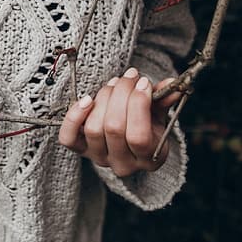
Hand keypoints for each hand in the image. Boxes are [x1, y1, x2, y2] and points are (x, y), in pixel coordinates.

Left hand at [57, 68, 181, 175]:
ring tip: (113, 84)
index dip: (139, 105)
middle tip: (128, 77)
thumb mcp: (159, 114)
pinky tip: (86, 100)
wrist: (129, 140)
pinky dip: (74, 116)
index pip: (138, 137)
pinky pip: (69, 137)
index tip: (143, 82)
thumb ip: (164, 100)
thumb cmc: (148, 124)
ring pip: (94, 129)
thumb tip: (172, 84)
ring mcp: (99, 158)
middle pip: (113, 128)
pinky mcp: (81, 150)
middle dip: (120, 94)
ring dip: (103, 99)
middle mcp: (123, 164)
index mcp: (149, 158)